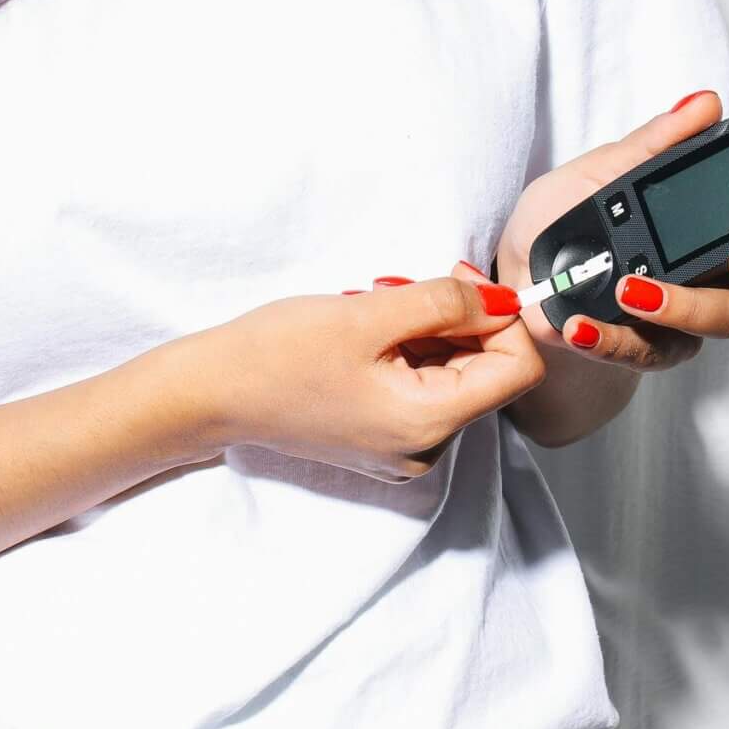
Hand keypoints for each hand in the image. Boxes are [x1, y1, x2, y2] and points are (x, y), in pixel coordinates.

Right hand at [184, 274, 543, 481]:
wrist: (211, 392)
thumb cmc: (278, 353)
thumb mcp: (370, 313)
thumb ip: (447, 301)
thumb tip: (503, 300)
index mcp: (430, 424)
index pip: (517, 370)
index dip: (502, 317)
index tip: (461, 279)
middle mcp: (426, 449)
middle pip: (485, 373)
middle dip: (459, 319)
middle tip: (406, 285)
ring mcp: (403, 448)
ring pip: (452, 375)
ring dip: (428, 330)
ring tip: (375, 306)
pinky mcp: (381, 438)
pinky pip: (421, 387)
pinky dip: (407, 350)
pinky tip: (368, 330)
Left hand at [496, 88, 728, 373]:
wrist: (517, 286)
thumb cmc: (563, 223)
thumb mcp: (594, 174)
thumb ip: (651, 144)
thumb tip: (704, 104)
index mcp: (717, 207)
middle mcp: (724, 261)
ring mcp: (699, 308)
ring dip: (685, 303)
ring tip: (631, 288)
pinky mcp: (660, 349)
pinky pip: (655, 350)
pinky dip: (616, 338)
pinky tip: (582, 325)